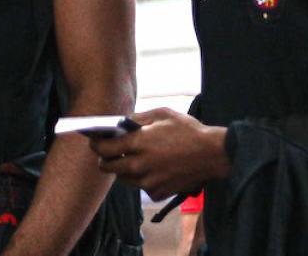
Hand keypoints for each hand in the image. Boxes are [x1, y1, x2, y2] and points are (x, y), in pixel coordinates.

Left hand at [89, 108, 228, 200]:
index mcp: (138, 143)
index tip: (94, 141)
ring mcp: (148, 181)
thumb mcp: (162, 114)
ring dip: (122, 170)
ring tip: (131, 159)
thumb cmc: (188, 130)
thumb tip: (119, 122)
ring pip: (123, 179)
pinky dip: (141, 180)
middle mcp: (140, 165)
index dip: (96, 144)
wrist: (213, 154)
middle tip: (109, 153)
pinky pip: (141, 187)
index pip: (104, 148)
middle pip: (108, 167)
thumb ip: (137, 118)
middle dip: (104, 159)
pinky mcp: (158, 193)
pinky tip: (150, 169)